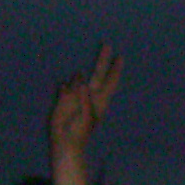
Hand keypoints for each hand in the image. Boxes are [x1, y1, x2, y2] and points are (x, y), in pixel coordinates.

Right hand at [48, 44, 121, 158]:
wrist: (65, 140)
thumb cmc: (80, 130)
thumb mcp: (86, 115)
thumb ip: (84, 97)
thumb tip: (80, 78)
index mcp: (100, 100)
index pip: (110, 81)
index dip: (115, 70)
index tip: (120, 56)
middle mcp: (90, 94)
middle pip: (98, 74)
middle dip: (102, 60)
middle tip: (106, 45)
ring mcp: (77, 95)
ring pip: (79, 79)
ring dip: (78, 76)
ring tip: (78, 73)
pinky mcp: (64, 98)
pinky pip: (65, 87)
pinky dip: (65, 86)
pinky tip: (64, 86)